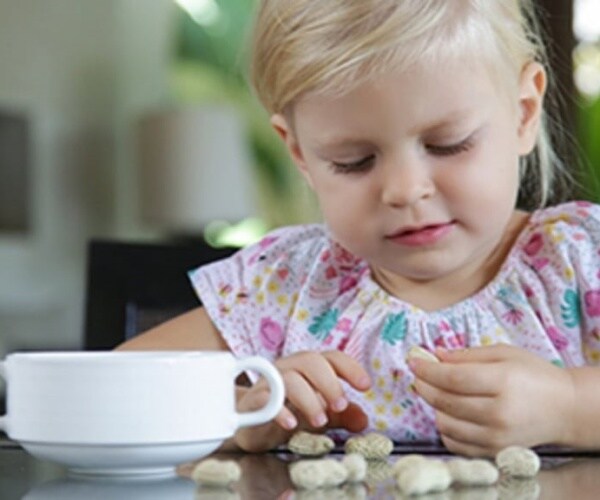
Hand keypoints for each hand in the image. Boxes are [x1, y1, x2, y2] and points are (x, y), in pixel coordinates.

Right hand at [234, 350, 370, 451]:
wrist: (251, 425)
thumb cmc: (289, 412)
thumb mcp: (319, 414)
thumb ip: (341, 416)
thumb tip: (364, 420)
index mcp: (310, 367)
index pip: (332, 358)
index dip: (350, 368)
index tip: (365, 386)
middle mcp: (291, 367)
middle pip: (312, 361)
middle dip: (330, 383)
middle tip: (341, 406)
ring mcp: (270, 381)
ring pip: (290, 378)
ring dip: (309, 399)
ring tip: (320, 422)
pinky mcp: (254, 400)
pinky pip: (265, 398)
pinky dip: (279, 410)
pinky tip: (291, 424)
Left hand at [409, 344, 574, 456]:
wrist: (564, 409)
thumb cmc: (534, 376)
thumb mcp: (504, 353)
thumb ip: (467, 355)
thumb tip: (435, 355)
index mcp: (503, 382)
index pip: (452, 378)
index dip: (427, 370)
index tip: (414, 361)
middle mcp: (499, 413)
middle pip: (445, 401)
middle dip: (425, 385)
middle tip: (420, 374)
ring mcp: (496, 437)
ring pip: (445, 424)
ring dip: (434, 406)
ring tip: (438, 392)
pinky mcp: (494, 452)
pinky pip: (455, 443)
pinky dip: (445, 427)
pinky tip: (449, 412)